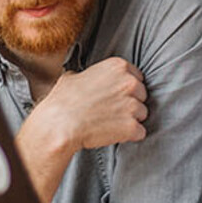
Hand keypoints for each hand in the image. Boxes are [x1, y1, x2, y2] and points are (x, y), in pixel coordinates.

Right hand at [31, 57, 148, 150]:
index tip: (114, 97)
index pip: (136, 77)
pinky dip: (129, 135)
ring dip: (130, 120)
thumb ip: (90, 74)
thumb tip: (87, 77)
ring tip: (109, 123)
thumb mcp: (74, 77)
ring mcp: (132, 105)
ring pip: (142, 114)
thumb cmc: (62, 101)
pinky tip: (112, 134)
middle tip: (110, 111)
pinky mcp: (132, 127)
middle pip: (142, 95)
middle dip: (129, 104)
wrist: (59, 125)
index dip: (125, 90)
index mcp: (118, 66)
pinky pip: (140, 132)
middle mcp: (129, 83)